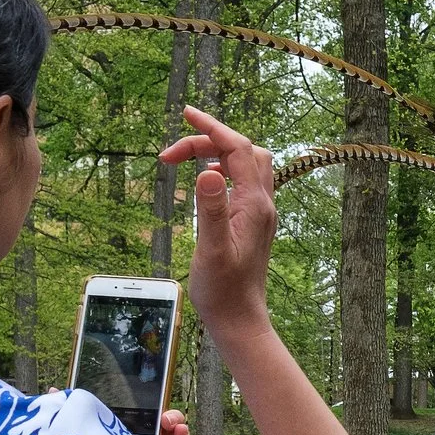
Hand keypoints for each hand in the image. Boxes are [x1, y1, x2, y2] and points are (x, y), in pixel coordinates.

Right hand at [161, 106, 278, 338]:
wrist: (240, 320)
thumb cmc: (223, 290)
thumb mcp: (210, 249)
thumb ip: (210, 210)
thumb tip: (207, 171)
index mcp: (255, 205)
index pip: (238, 149)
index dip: (213, 128)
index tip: (186, 113)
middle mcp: (263, 204)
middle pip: (245, 151)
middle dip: (211, 140)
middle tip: (171, 152)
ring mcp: (260, 213)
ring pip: (247, 165)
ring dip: (217, 154)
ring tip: (181, 161)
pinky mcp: (253, 223)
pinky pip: (243, 182)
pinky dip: (223, 171)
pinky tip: (203, 182)